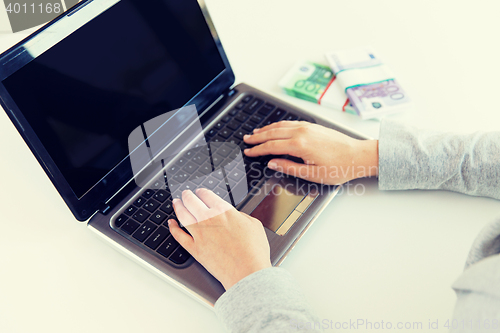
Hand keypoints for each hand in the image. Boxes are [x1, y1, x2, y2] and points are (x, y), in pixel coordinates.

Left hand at [168, 188, 271, 289]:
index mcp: (223, 211)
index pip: (207, 195)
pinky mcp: (194, 249)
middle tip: (185, 194)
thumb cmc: (253, 251)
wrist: (247, 272)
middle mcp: (208, 219)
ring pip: (182, 215)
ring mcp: (199, 234)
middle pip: (191, 201)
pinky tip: (171, 223)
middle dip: (187, 195)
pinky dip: (173, 228)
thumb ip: (241, 216)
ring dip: (178, 206)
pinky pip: (179, 236)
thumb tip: (235, 215)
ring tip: (176, 203)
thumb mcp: (254, 225)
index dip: (201, 192)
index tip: (200, 192)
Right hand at [243, 121, 378, 184]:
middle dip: (257, 137)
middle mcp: (302, 132)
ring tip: (255, 133)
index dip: (257, 150)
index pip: (271, 146)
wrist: (358, 155)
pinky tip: (275, 128)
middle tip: (246, 140)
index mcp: (299, 145)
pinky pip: (290, 123)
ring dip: (266, 129)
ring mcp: (307, 127)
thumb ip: (289, 167)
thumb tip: (272, 163)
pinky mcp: (313, 126)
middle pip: (273, 133)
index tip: (248, 152)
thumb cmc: (339, 167)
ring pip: (280, 126)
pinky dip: (278, 125)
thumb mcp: (312, 174)